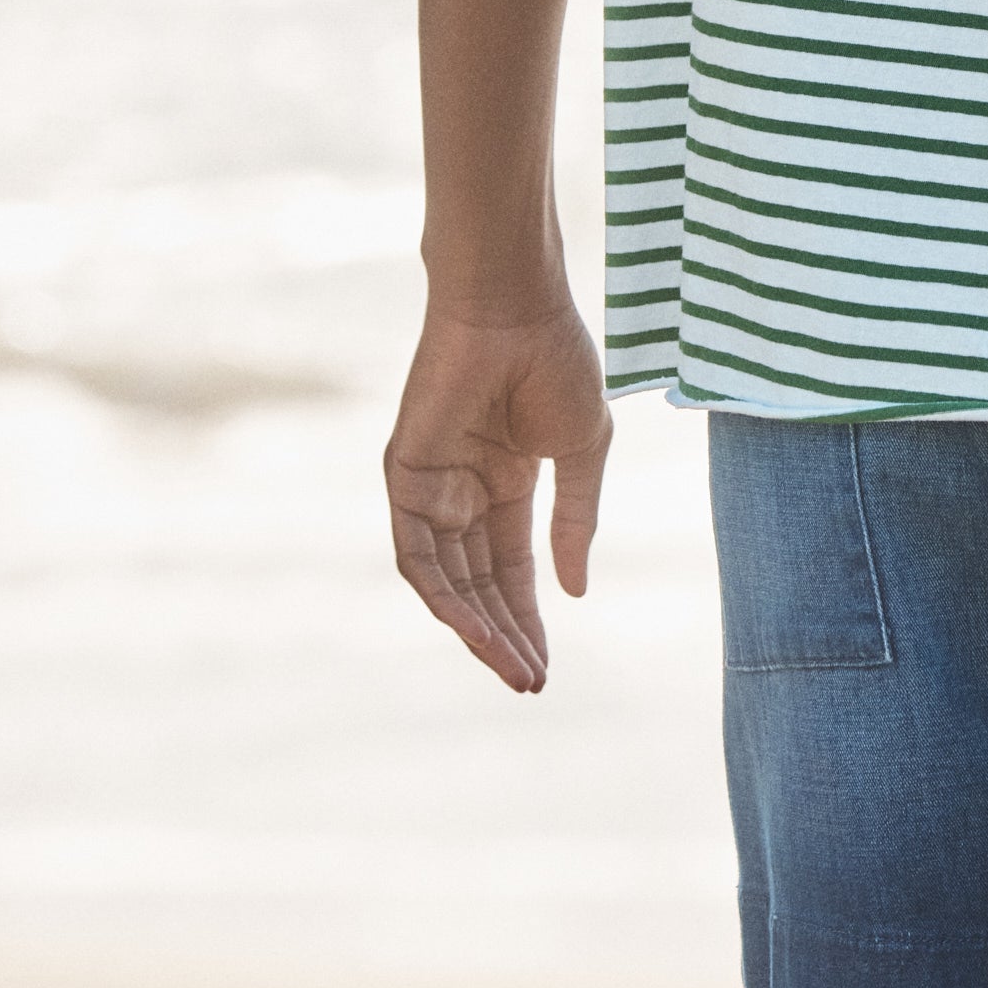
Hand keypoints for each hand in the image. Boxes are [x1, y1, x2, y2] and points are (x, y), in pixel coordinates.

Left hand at [384, 300, 612, 691]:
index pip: (512, 566)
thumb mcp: (582, 450)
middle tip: (530, 681)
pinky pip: (418, 552)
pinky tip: (475, 628)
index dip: (530, 615)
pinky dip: (444, 595)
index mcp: (507, 481)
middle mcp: (464, 490)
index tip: (548, 665)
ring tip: (512, 667)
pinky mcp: (405, 476)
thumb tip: (574, 591)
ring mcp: (432, 486)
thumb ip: (576, 520)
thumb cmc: (557, 360)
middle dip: (506, 634)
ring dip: (477, 627)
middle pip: (480, 582)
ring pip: (448, 579)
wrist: (517, 307)